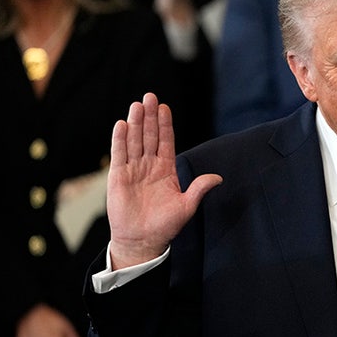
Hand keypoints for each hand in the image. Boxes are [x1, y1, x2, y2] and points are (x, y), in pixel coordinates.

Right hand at [106, 93, 221, 268]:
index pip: (166, 142)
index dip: (165, 124)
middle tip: (150, 96)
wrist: (143, 240)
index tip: (164, 107)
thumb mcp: (187, 206)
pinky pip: (119, 155)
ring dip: (135, 123)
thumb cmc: (165, 225)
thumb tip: (218, 178)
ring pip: (134, 141)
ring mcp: (133, 170)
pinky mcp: (118, 177)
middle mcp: (149, 166)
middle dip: (149, 117)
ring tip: (137, 105)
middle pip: (149, 136)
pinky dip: (120, 140)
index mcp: (166, 170)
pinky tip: (121, 125)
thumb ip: (199, 189)